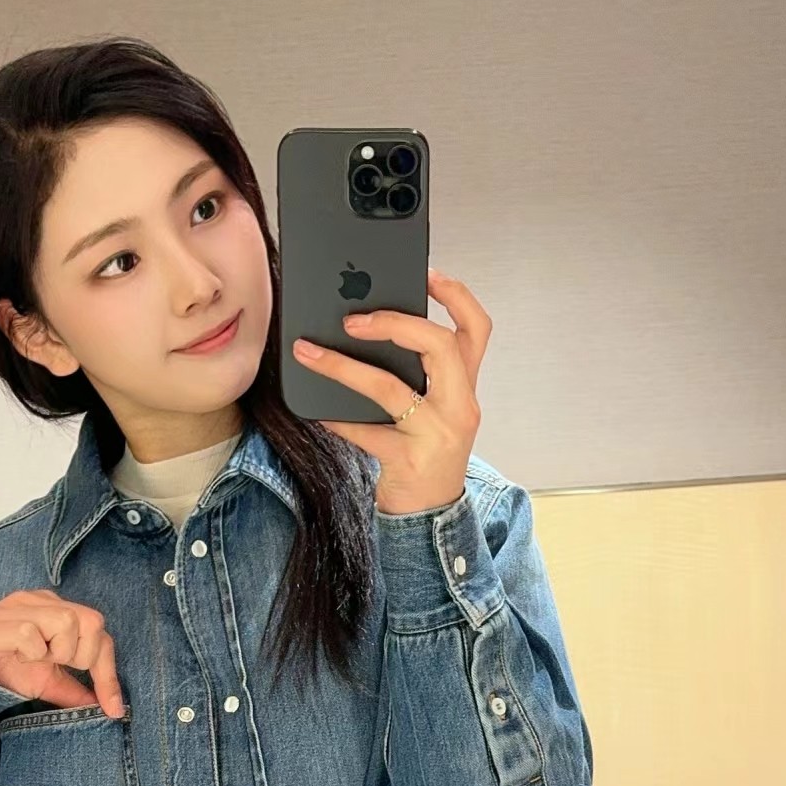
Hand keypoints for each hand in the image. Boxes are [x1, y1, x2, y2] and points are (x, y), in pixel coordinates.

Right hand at [0, 590, 124, 716]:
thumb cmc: (2, 668)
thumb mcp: (46, 682)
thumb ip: (75, 690)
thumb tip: (107, 707)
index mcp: (57, 610)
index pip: (100, 633)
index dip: (109, 673)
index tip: (112, 708)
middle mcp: (42, 601)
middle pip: (92, 621)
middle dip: (82, 657)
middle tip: (56, 666)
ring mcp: (19, 606)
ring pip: (66, 621)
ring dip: (57, 652)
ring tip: (34, 660)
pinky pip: (31, 634)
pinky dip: (31, 653)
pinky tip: (17, 657)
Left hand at [294, 267, 489, 514]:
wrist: (430, 513)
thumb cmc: (424, 453)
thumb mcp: (433, 410)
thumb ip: (418, 375)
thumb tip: (365, 329)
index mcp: (465, 387)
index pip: (476, 329)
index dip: (455, 295)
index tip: (426, 272)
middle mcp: (459, 407)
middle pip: (440, 346)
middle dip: (396, 324)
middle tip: (353, 319)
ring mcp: (437, 435)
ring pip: (391, 388)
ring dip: (344, 367)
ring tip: (309, 352)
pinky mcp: (410, 461)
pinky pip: (367, 432)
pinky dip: (338, 418)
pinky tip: (318, 412)